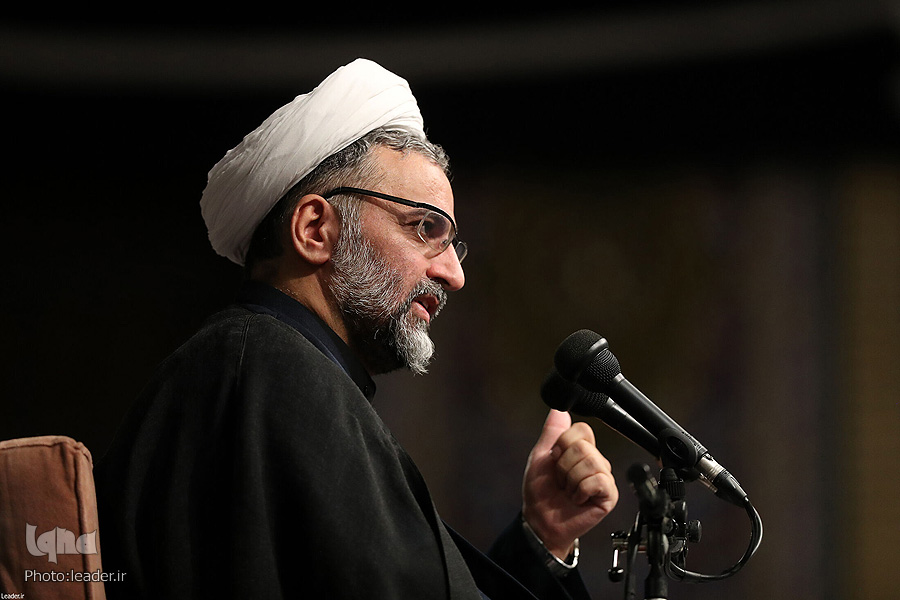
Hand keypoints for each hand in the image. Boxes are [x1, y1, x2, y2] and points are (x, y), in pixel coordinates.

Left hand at [522, 409, 617, 558]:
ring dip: (571, 479)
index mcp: (581, 450)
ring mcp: (603, 477)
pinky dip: (581, 490)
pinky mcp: (609, 495)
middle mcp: (595, 461)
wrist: (541, 520)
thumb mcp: (541, 456)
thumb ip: (552, 432)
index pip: (581, 429)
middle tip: (561, 480)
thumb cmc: (541, 492)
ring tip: (569, 490)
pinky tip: (578, 499)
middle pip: (584, 446)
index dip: (562, 445)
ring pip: (591, 462)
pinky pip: (598, 480)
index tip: (555, 461)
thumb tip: (559, 410)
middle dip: (564, 465)